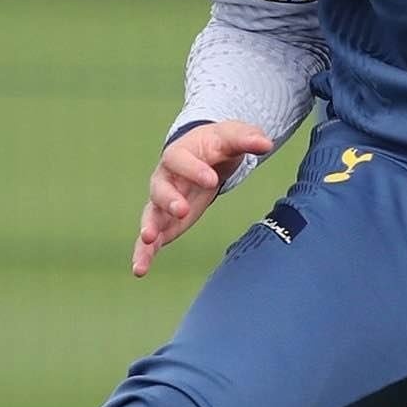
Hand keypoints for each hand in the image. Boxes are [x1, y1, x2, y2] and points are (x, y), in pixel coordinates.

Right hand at [131, 120, 272, 277]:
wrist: (204, 155)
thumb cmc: (217, 145)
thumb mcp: (232, 136)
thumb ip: (247, 138)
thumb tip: (266, 143)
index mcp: (179, 154)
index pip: (180, 160)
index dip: (193, 170)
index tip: (211, 180)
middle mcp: (164, 178)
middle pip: (161, 188)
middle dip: (169, 200)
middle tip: (182, 210)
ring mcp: (161, 202)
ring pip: (151, 214)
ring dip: (149, 227)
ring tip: (148, 240)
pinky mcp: (164, 222)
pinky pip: (150, 239)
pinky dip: (144, 253)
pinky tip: (140, 269)